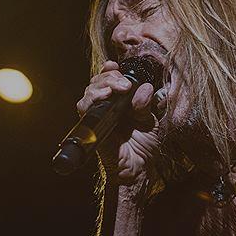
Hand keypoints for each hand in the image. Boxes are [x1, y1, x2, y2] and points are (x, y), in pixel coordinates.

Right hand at [76, 60, 162, 195]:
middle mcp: (106, 106)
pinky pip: (84, 107)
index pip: (109, 79)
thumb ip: (147, 104)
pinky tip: (105, 97)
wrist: (138, 169)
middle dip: (110, 77)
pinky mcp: (91, 126)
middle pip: (98, 81)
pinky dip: (92, 99)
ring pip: (89, 90)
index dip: (109, 70)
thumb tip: (145, 88)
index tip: (116, 66)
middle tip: (125, 84)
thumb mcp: (151, 121)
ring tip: (118, 89)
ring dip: (102, 85)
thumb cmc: (144, 146)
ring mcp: (97, 115)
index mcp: (120, 102)